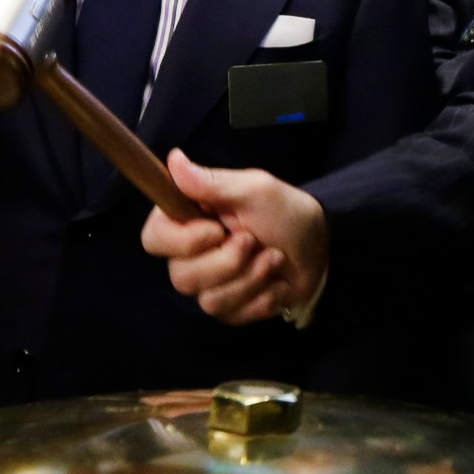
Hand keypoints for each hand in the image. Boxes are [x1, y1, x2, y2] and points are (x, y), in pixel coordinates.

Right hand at [140, 150, 327, 325]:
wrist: (320, 248)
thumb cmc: (286, 212)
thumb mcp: (255, 190)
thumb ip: (212, 182)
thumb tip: (173, 158)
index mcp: (189, 221)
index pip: (153, 238)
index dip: (181, 242)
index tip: (216, 231)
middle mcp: (191, 256)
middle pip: (181, 276)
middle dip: (229, 262)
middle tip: (255, 242)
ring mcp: (209, 286)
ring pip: (208, 300)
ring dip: (251, 279)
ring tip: (273, 259)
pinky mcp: (229, 309)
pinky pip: (230, 315)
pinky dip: (260, 299)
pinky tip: (275, 284)